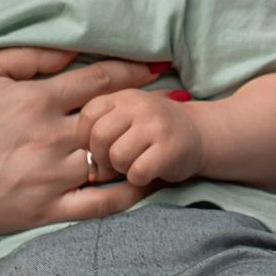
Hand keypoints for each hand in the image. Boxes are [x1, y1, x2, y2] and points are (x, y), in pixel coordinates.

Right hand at [0, 48, 161, 264]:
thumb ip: (25, 56)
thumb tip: (69, 49)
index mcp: (35, 100)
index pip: (99, 80)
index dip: (131, 72)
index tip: (154, 68)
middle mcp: (50, 137)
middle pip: (114, 118)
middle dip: (143, 108)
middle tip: (166, 104)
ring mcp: (52, 176)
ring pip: (113, 158)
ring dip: (138, 146)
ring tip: (157, 139)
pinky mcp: (48, 210)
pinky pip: (103, 203)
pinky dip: (131, 192)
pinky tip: (145, 181)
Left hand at [80, 85, 204, 187]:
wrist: (201, 133)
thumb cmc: (153, 130)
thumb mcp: (128, 114)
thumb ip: (101, 122)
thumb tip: (73, 149)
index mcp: (124, 96)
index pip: (88, 115)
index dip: (86, 138)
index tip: (98, 147)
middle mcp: (141, 106)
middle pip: (99, 137)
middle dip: (102, 156)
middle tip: (115, 161)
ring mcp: (157, 126)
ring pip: (117, 156)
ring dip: (122, 169)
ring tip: (134, 164)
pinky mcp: (170, 149)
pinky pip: (138, 171)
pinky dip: (138, 179)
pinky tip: (147, 172)